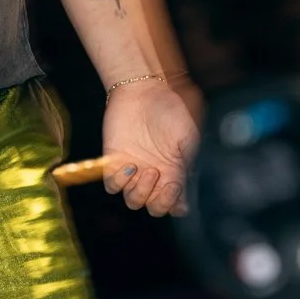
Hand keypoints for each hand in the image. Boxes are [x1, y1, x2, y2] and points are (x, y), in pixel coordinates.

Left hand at [99, 77, 200, 213]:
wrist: (143, 91)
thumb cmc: (169, 111)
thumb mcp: (187, 137)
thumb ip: (187, 164)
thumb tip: (186, 189)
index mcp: (173, 173)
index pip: (174, 204)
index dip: (175, 205)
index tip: (175, 188)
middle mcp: (154, 177)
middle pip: (153, 207)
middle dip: (159, 202)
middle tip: (162, 179)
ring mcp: (133, 172)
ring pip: (133, 201)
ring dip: (141, 192)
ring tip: (147, 169)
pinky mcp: (113, 163)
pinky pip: (112, 186)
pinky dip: (120, 182)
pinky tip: (129, 166)